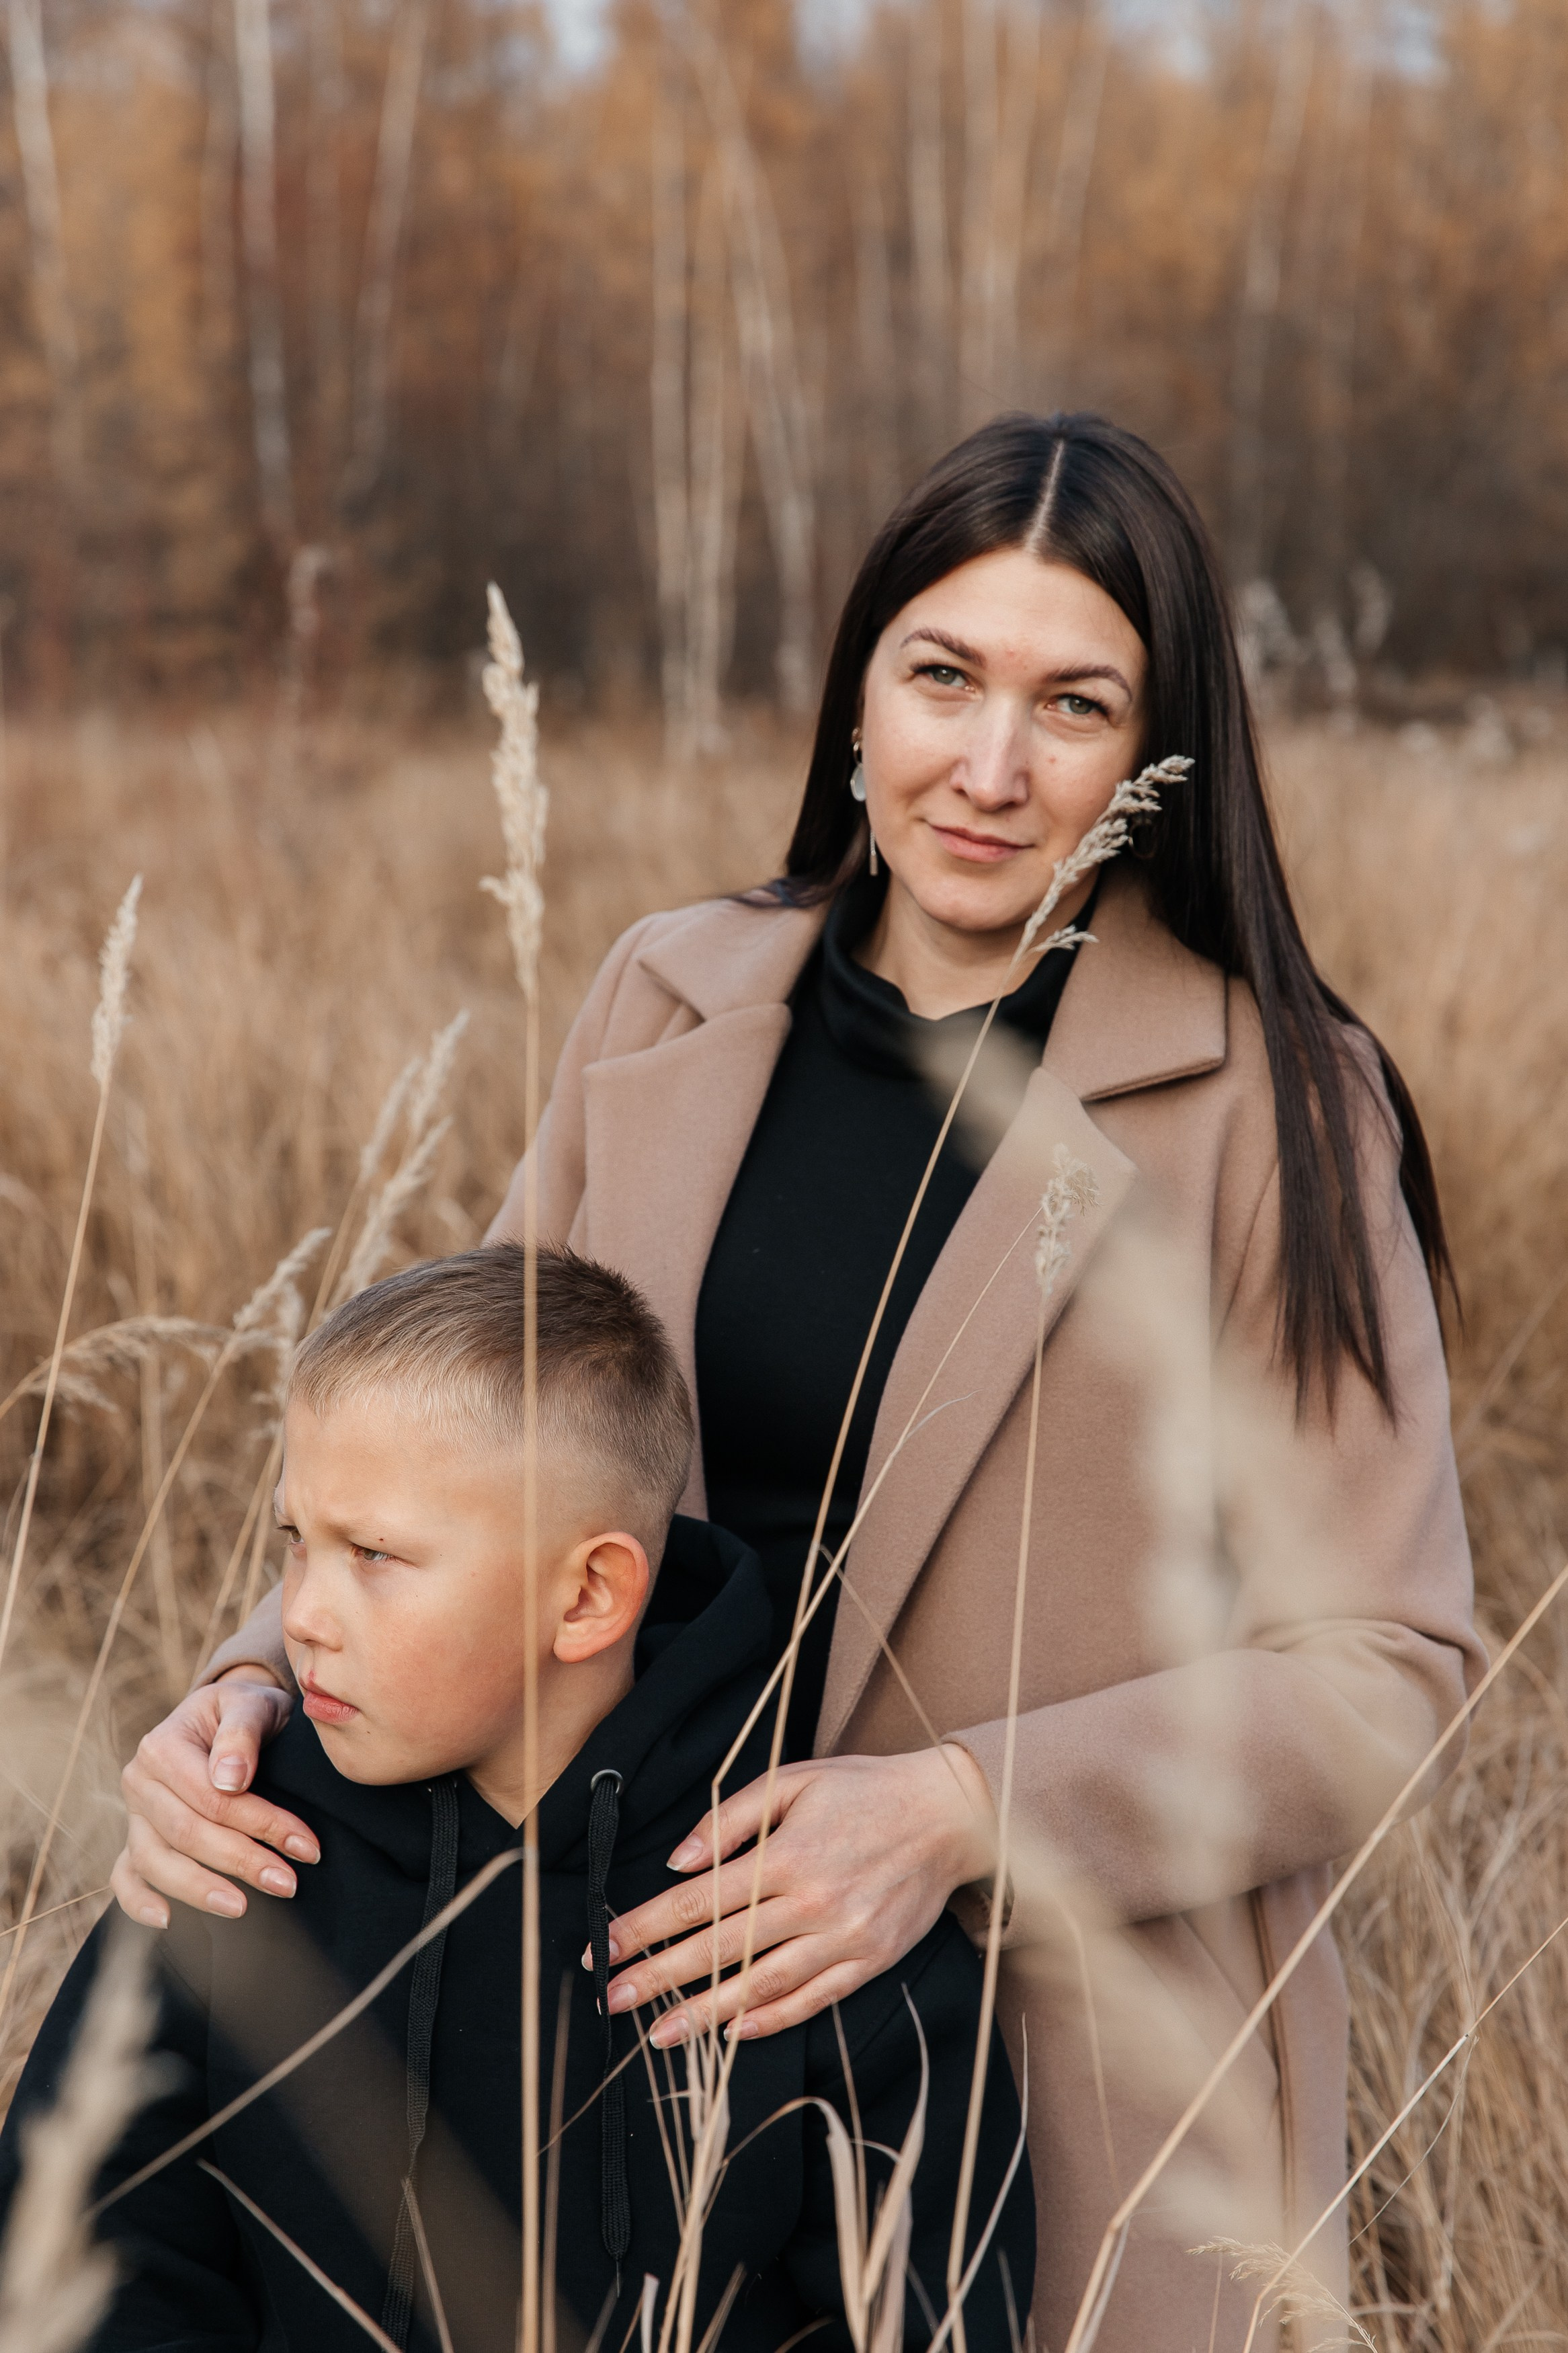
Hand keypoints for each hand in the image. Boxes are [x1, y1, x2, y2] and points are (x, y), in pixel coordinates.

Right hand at [110, 1670, 312, 1927]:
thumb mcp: (252, 1703)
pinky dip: (139, 1902)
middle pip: (187, 1833)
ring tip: (243, 1908)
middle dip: (241, 1862)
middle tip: (288, 1884)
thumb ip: (242, 1732)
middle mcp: (139, 1781)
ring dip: (200, 1890)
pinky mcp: (136, 1838)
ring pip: (155, 1861)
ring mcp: (134, 1814)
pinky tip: (168, 1921)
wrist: (227, 1713)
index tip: (307, 1847)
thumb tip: (230, 1779)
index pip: (212, 1798)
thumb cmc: (246, 1709)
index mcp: (162, 1746)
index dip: (261, 1824)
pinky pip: (126, 1876)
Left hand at [596, 1746, 995, 2046]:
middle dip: (658, 1976)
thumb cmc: (864, 1790)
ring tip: (659, 2033)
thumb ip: (729, 1818)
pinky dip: (770, 2020)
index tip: (604, 1946)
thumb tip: (679, 1862)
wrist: (951, 1814)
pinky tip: (734, 2033)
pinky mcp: (870, 1961)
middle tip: (610, 1997)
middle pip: (720, 1948)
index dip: (646, 1926)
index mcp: (786, 1854)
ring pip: (762, 1985)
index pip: (699, 1899)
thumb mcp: (792, 1779)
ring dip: (705, 2013)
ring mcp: (844, 1938)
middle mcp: (813, 1902)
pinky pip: (812, 2000)